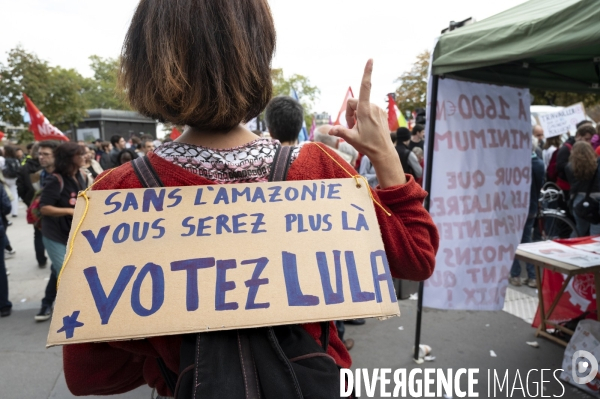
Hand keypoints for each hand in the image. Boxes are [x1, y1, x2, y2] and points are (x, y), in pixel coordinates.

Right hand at [329, 60, 405, 186]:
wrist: (384, 152)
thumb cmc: (368, 145)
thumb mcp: (352, 139)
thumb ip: (340, 132)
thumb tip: (329, 130)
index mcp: (365, 111)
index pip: (365, 87)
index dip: (367, 73)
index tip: (370, 59)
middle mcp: (373, 107)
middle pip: (354, 102)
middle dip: (350, 112)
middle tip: (351, 126)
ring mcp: (378, 110)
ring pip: (360, 106)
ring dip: (356, 115)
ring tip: (359, 129)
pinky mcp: (380, 113)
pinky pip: (367, 109)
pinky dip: (363, 116)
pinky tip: (365, 127)